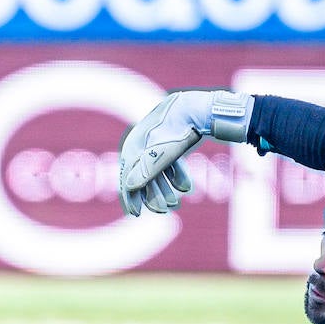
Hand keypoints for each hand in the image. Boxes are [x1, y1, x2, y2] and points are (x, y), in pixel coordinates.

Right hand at [118, 90, 250, 216]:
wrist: (197, 109)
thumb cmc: (176, 131)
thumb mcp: (162, 154)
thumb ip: (146, 171)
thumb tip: (128, 187)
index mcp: (133, 147)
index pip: (127, 177)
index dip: (130, 197)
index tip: (137, 214)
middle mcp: (141, 146)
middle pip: (143, 177)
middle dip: (153, 195)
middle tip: (164, 210)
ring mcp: (156, 144)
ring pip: (157, 172)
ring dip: (164, 189)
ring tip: (176, 203)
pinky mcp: (170, 141)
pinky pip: (169, 163)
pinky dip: (175, 176)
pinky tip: (186, 187)